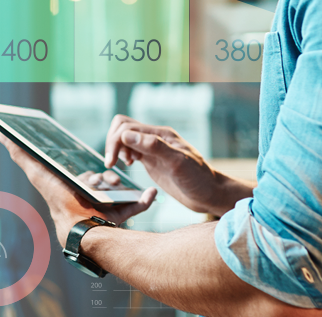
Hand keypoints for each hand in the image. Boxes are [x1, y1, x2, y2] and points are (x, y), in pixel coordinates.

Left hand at [0, 133, 155, 247]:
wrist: (80, 228)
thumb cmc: (59, 200)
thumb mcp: (38, 171)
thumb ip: (22, 155)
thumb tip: (2, 134)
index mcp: (74, 192)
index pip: (86, 177)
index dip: (93, 173)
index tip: (96, 173)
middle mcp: (90, 201)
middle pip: (104, 182)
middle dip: (108, 178)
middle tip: (106, 179)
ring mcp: (106, 208)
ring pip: (120, 192)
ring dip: (121, 187)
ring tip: (114, 186)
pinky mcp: (120, 217)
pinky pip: (137, 205)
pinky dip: (145, 199)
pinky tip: (151, 193)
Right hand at [104, 115, 246, 216]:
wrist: (210, 194)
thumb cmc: (199, 179)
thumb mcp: (178, 163)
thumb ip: (154, 147)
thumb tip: (127, 135)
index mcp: (161, 134)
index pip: (127, 127)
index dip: (116, 142)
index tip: (113, 162)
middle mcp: (155, 139)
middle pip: (123, 127)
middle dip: (112, 142)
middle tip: (112, 163)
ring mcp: (153, 150)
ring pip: (125, 137)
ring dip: (116, 148)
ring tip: (118, 165)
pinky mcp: (152, 161)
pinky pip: (131, 150)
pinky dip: (122, 155)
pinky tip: (126, 167)